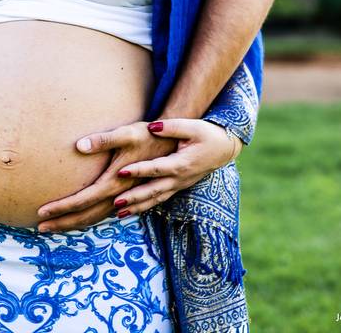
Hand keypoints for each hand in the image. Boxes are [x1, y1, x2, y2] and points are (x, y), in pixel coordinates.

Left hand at [36, 121, 177, 232]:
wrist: (181, 147)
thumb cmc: (151, 137)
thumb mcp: (129, 134)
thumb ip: (104, 139)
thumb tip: (80, 146)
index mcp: (115, 183)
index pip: (82, 200)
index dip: (61, 207)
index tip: (41, 213)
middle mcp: (121, 196)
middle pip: (88, 216)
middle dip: (64, 222)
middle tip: (40, 227)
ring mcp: (128, 200)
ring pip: (99, 218)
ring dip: (77, 224)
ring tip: (57, 227)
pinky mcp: (133, 197)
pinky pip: (110, 215)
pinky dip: (95, 220)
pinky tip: (88, 220)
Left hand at [111, 119, 242, 215]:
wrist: (224, 148)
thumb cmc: (207, 134)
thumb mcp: (193, 126)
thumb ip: (171, 127)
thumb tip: (152, 127)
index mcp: (181, 163)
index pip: (156, 168)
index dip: (138, 170)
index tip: (121, 172)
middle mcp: (179, 178)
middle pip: (153, 190)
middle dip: (134, 198)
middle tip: (115, 203)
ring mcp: (179, 185)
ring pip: (156, 199)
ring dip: (138, 207)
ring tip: (119, 214)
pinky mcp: (178, 187)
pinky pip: (160, 199)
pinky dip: (146, 206)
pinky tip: (132, 211)